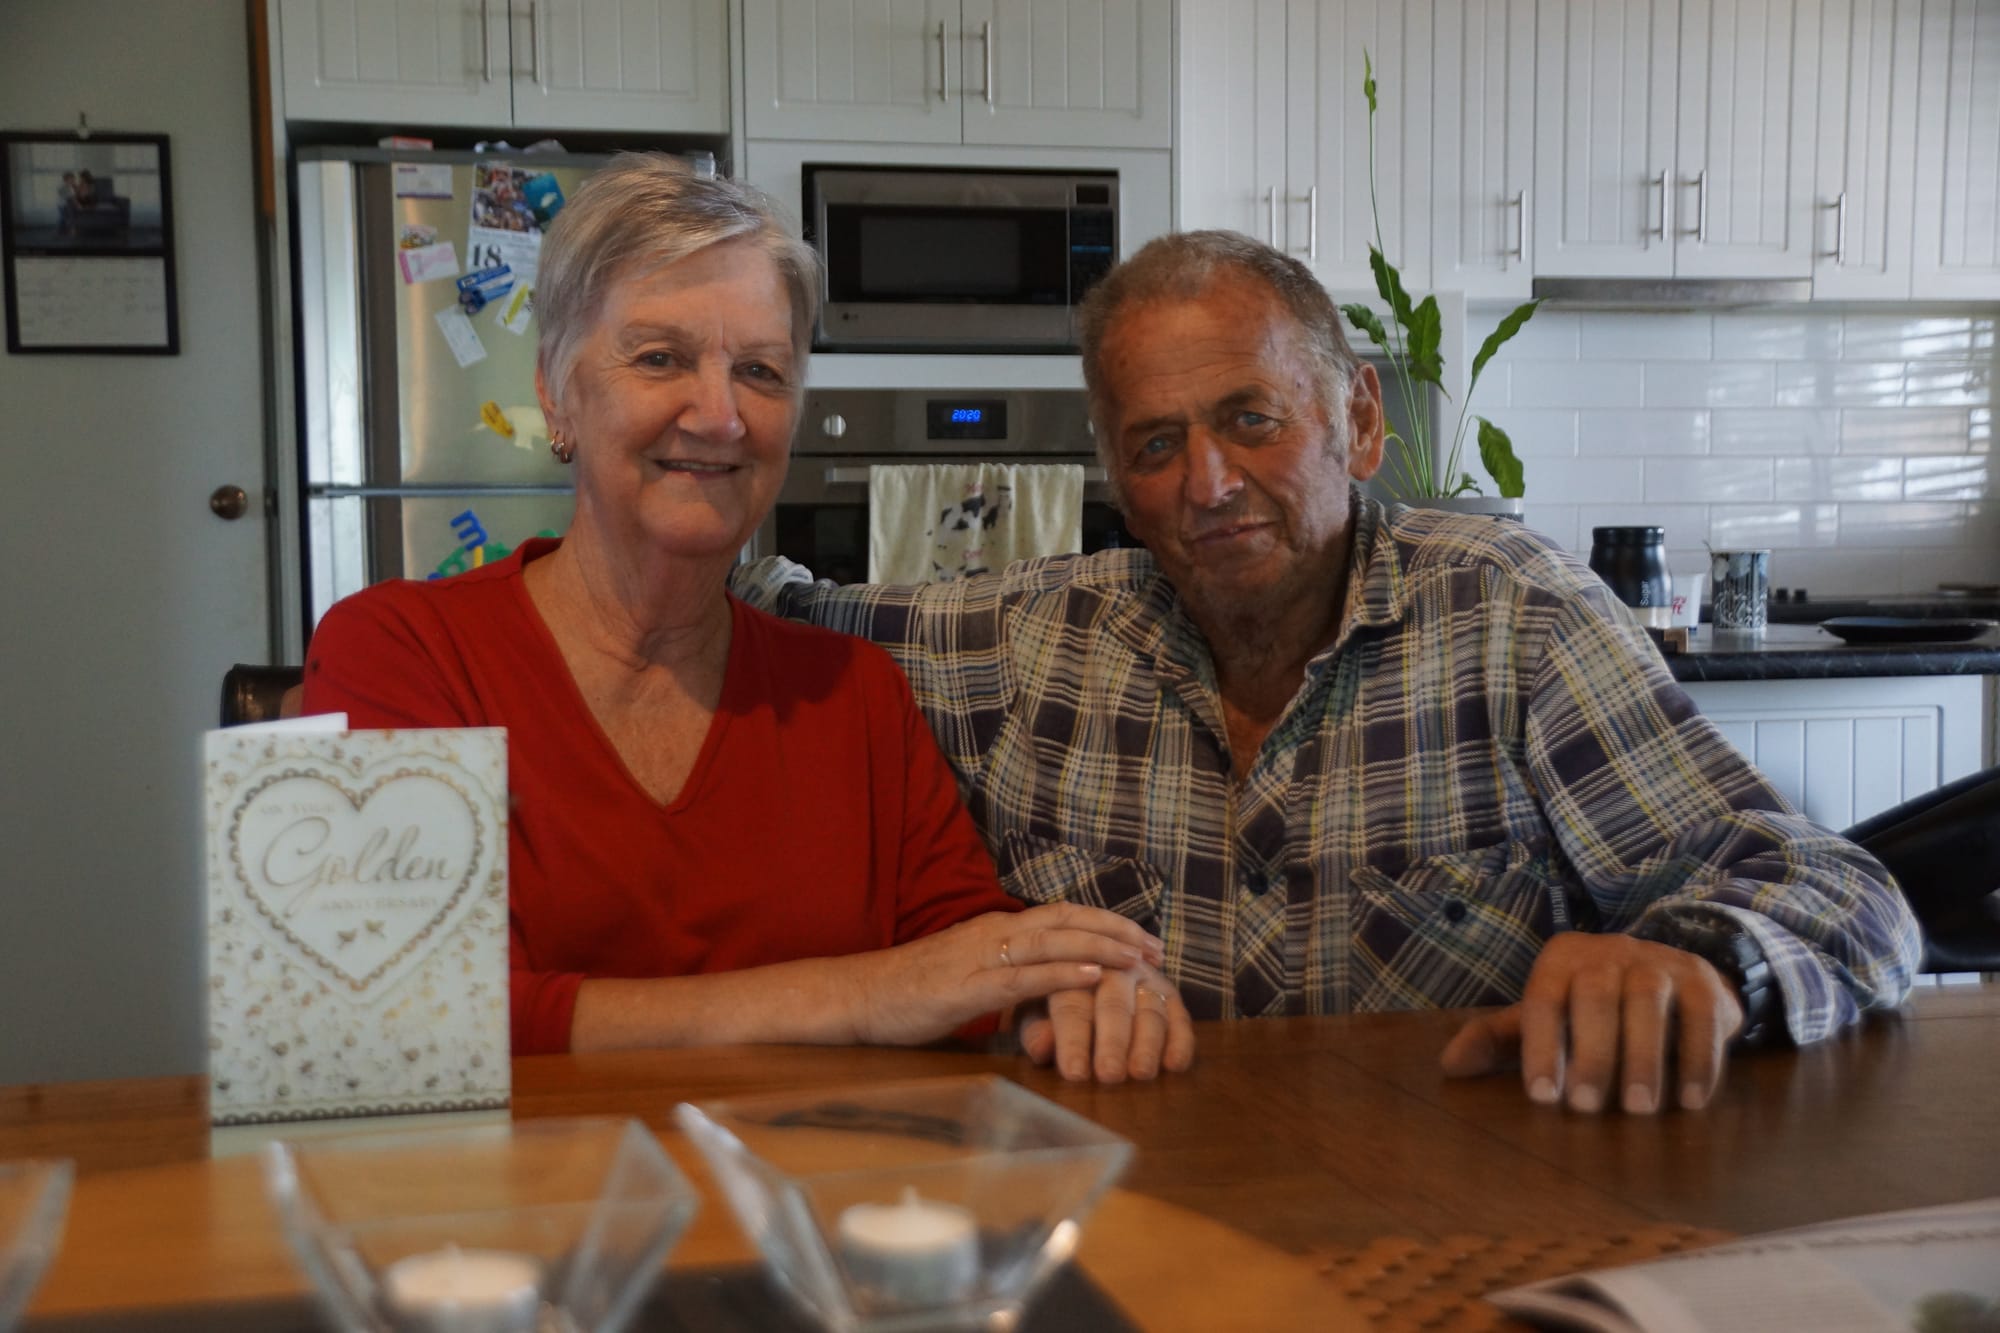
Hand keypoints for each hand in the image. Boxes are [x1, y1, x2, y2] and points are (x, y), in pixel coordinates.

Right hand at [855, 904, 1164, 1046]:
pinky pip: (1023, 976)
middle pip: (1067, 921)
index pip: (1061, 915)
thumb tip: (1043, 991)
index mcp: (995, 928)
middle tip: (1156, 948)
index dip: (1104, 923)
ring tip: (1138, 958)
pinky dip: (1062, 973)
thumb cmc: (911, 990)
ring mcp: (981, 957)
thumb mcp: (968, 976)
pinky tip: (1092, 976)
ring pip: (1052, 942)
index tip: (1141, 938)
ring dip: (1101, 947)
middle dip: (1115, 932)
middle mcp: (994, 932)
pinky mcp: (968, 986)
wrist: (857, 995)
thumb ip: (1006, 977)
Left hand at [1017, 962, 1195, 1082]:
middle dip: (1113, 1041)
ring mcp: (1146, 979)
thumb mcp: (1035, 1010)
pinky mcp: (1171, 994)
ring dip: (1147, 1043)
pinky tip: (1174, 1065)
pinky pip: (1180, 1016)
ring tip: (1141, 1073)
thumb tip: (1040, 1048)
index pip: (1072, 1004)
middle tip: (1110, 1075)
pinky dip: (1180, 1041)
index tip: (1074, 1074)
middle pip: (1115, 1004)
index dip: (1073, 1040)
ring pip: (1150, 1009)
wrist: (1092, 969)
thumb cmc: (1053, 999)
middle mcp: (1112, 969)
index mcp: (1071, 969)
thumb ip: (1036, 1029)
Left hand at [1438, 932, 1743, 1113]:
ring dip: (1643, 1058)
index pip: (1543, 999)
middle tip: (1588, 1108)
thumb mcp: (1543, 1018)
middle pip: (1596, 995)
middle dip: (1591, 1053)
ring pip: (1648, 1001)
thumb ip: (1497, 1040)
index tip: (1542, 1098)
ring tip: (1638, 1110)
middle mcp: (1609, 952)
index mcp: (1561, 960)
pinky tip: (1690, 1101)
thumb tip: (1449, 1067)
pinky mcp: (1703, 982)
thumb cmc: (1590, 1010)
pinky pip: (1702, 1015)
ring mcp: (1659, 962)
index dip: (1541, 1047)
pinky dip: (1697, 1059)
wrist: (1670, 977)